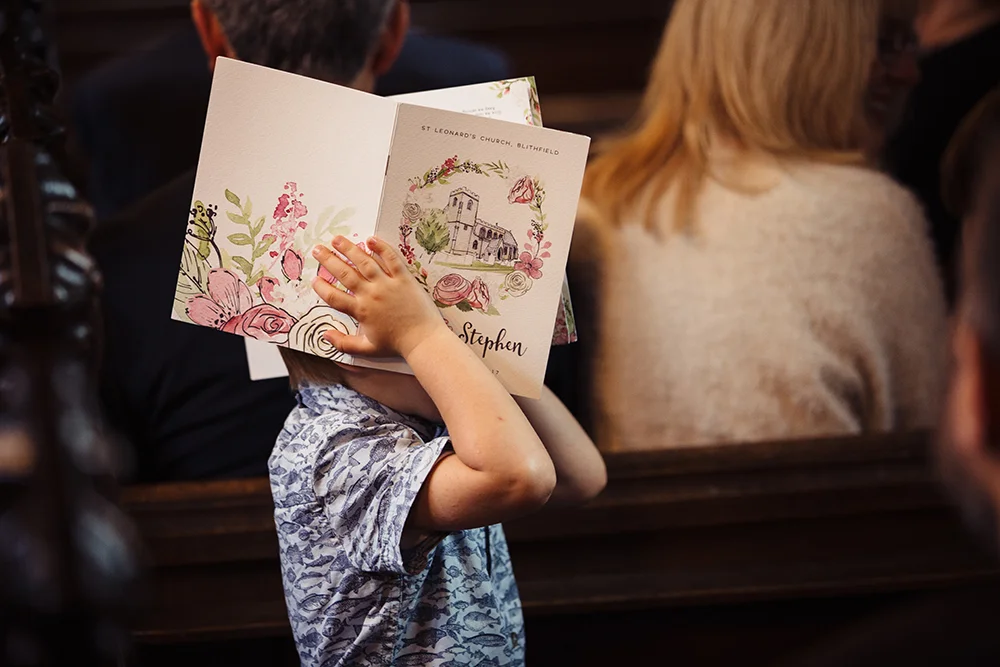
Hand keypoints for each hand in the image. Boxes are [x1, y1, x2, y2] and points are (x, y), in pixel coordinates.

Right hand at [311, 235, 446, 358]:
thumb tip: (325, 335)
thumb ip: (344, 343)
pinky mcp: (404, 278)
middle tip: (318, 249)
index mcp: (361, 311)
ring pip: (364, 262)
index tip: (315, 279)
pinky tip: (371, 239)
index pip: (335, 297)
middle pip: (345, 274)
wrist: (423, 339)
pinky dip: (381, 248)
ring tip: (337, 239)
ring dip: (349, 249)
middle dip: (329, 260)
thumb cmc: (397, 344)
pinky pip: (391, 259)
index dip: (322, 288)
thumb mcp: (368, 349)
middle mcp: (371, 295)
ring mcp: (388, 284)